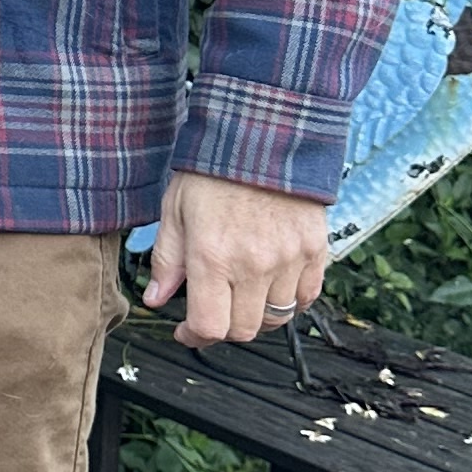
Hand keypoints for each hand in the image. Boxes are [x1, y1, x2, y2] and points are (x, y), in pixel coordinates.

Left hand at [143, 172, 329, 348]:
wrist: (264, 133)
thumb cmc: (214, 169)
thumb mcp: (175, 210)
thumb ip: (167, 259)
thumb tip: (156, 298)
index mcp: (213, 256)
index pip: (210, 327)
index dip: (195, 337)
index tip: (187, 331)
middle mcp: (253, 265)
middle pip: (244, 330)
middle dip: (223, 328)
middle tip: (213, 311)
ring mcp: (289, 259)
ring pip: (277, 317)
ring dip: (256, 315)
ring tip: (241, 294)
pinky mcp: (315, 250)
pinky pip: (305, 296)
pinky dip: (289, 300)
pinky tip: (271, 284)